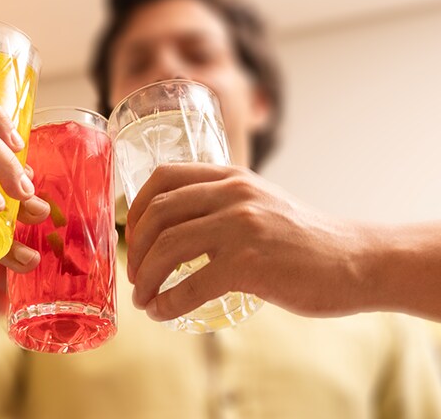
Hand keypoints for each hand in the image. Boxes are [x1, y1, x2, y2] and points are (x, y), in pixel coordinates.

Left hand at [125, 163, 369, 319]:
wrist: (356, 260)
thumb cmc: (301, 238)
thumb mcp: (259, 203)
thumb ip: (220, 206)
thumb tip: (172, 232)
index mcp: (231, 176)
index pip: (163, 177)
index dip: (136, 206)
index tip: (131, 233)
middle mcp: (232, 194)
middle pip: (157, 214)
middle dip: (136, 249)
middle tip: (135, 275)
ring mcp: (240, 227)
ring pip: (167, 248)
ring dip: (145, 278)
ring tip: (144, 299)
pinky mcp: (249, 264)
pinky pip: (190, 285)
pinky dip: (168, 303)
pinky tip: (163, 312)